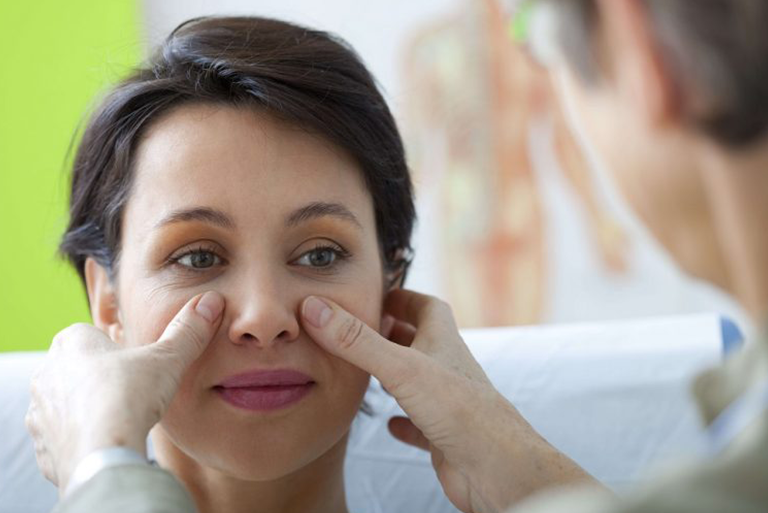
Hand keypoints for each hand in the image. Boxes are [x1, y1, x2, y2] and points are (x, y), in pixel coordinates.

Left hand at [25, 291, 223, 492]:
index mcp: (71, 342)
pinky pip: (61, 440)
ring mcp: (39, 412)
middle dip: (100, 379)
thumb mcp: (168, 359)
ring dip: (88, 411)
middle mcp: (46, 372)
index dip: (116, 351)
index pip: (92, 336)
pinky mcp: (42, 446)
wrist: (103, 455)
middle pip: (78, 369)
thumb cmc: (129, 398)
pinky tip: (106, 446)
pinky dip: (81, 442)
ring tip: (121, 422)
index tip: (137, 365)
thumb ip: (187, 331)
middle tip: (132, 393)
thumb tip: (210, 302)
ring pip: (66, 405)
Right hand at [301, 289, 593, 512]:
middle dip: (391, 333)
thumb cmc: (460, 412)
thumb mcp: (401, 368)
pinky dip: (403, 420)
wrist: (497, 468)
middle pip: (420, 341)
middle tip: (360, 332)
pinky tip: (390, 424)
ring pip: (418, 381)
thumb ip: (357, 341)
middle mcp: (446, 368)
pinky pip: (420, 423)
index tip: (373, 294)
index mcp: (442, 342)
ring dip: (394, 374)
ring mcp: (446, 402)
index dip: (401, 296)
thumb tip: (316, 308)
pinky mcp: (444, 435)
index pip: (425, 306)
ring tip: (365, 372)